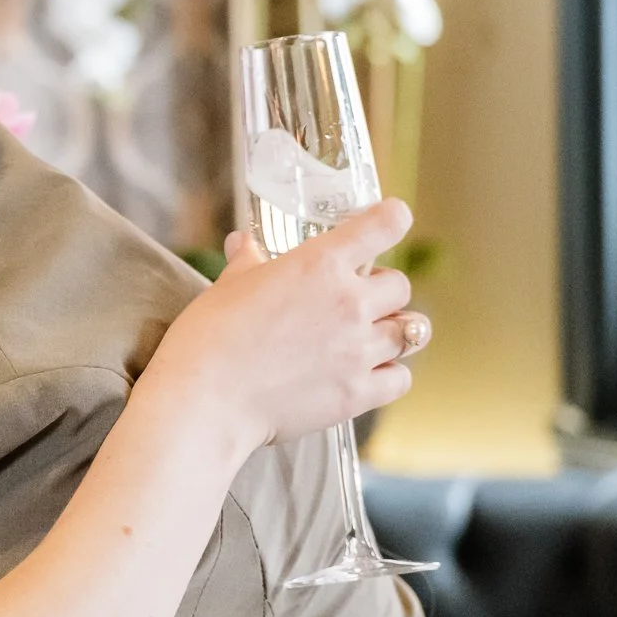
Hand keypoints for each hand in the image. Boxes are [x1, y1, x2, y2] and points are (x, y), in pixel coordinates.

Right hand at [149, 199, 428, 454]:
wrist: (204, 397)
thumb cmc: (209, 336)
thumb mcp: (228, 286)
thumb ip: (247, 262)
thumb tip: (244, 243)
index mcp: (319, 264)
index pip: (384, 225)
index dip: (391, 219)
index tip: (391, 220)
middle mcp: (349, 302)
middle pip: (401, 285)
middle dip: (383, 290)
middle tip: (359, 299)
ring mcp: (359, 350)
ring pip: (412, 331)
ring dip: (395, 330)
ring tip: (374, 337)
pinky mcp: (358, 393)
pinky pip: (401, 378)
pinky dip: (390, 374)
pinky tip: (369, 374)